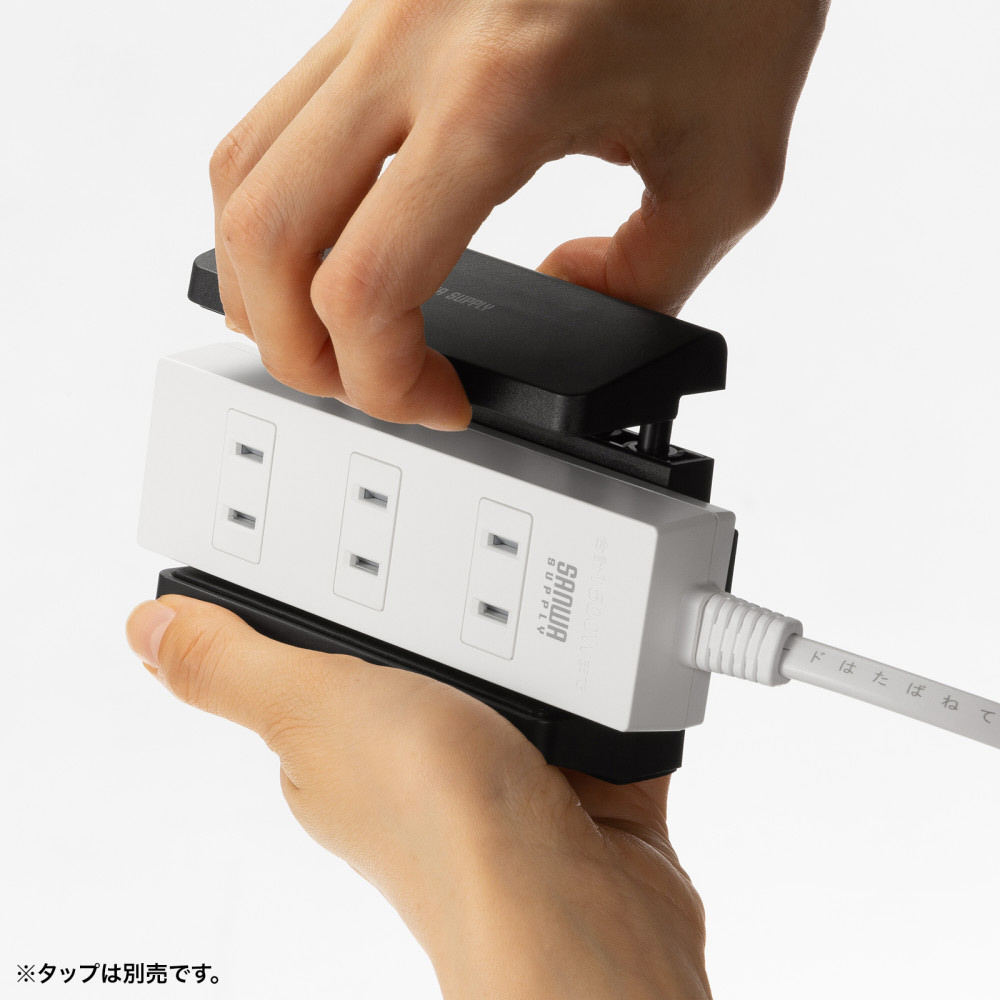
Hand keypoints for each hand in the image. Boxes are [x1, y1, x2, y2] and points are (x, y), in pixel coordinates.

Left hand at [127, 595, 711, 998]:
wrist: (575, 906)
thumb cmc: (438, 829)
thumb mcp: (316, 709)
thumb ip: (233, 666)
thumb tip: (148, 630)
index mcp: (330, 742)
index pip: (321, 644)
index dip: (341, 591)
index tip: (365, 539)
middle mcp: (409, 757)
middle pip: (426, 644)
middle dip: (450, 605)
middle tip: (467, 564)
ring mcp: (494, 764)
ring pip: (509, 664)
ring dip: (526, 640)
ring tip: (533, 611)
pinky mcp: (568, 770)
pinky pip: (582, 699)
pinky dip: (589, 679)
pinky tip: (589, 660)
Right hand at [211, 0, 827, 427]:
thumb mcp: (726, 172)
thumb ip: (644, 281)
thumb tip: (568, 306)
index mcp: (500, 96)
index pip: (368, 286)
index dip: (385, 381)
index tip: (439, 400)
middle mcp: (409, 44)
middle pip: (265, 236)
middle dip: (301, 350)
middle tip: (367, 382)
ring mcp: (374, 14)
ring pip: (241, 170)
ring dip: (266, 280)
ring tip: (333, 329)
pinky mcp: (371, 4)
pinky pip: (273, 120)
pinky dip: (280, 205)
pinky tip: (333, 241)